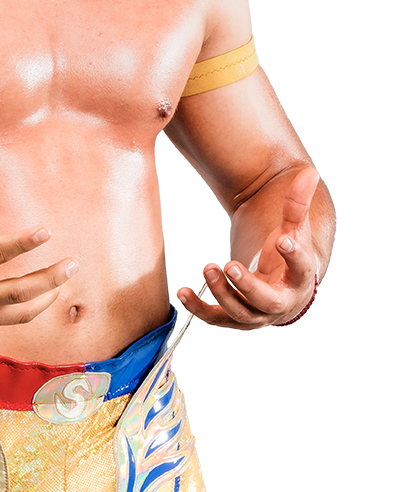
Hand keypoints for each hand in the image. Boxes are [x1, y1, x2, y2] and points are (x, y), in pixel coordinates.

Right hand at [0, 159, 77, 338]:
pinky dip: (31, 308)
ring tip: (65, 279)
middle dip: (49, 278)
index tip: (46, 231)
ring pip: (19, 311)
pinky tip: (45, 294)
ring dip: (46, 295)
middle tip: (73, 264)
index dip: (21, 243)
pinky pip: (11, 320)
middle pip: (17, 290)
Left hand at [177, 166, 319, 329]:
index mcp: (300, 278)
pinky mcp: (236, 316)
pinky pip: (218, 319)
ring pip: (241, 313)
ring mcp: (257, 313)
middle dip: (248, 286)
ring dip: (222, 293)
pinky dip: (199, 309)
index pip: (301, 268)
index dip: (293, 255)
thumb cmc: (286, 252)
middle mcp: (281, 301)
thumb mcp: (293, 228)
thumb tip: (308, 172)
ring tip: (207, 268)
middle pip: (268, 301)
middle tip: (230, 266)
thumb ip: (297, 203)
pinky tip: (184, 293)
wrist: (282, 283)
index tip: (282, 239)